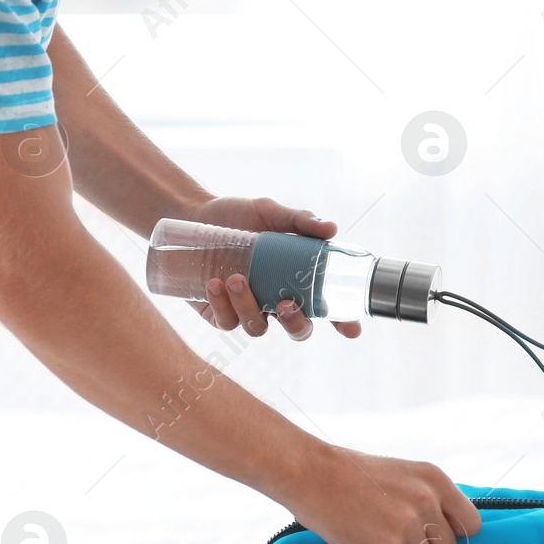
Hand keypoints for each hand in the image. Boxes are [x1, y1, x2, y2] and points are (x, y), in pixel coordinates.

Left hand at [181, 196, 362, 341]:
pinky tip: (214, 284)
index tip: (351, 329)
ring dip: (250, 307)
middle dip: (296, 323)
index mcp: (296, 280)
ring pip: (258, 328)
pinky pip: (227, 322)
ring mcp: (248, 310)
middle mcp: (275, 301)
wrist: (192, 217)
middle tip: (285, 303)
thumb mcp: (269, 212)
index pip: (326, 306)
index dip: (343, 322)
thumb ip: (299, 220)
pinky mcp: (219, 315)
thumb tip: (331, 228)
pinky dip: (223, 306)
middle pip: (298, 330)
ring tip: (237, 278)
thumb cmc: (237, 216)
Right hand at [287, 447, 481, 543]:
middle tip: (391, 539)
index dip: (449, 536)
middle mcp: (428, 501)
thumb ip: (427, 500)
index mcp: (435, 480)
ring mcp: (410, 525)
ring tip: (373, 542)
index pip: (471, 525)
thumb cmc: (349, 475)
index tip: (428, 536)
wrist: (310, 473)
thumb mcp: (402, 475)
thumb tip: (442, 535)